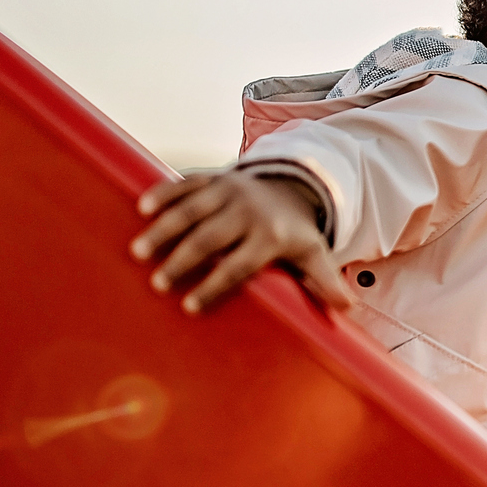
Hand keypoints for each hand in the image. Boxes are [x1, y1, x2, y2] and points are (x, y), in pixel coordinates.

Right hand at [129, 170, 353, 314]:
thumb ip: (326, 281)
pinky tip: (141, 207)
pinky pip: (185, 183)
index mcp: (269, 236)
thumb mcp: (314, 254)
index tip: (191, 307)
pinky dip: (164, 193)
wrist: (289, 186)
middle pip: (210, 237)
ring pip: (192, 209)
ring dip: (164, 229)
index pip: (239, 266)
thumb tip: (347, 309)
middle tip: (159, 284)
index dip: (216, 286)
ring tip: (138, 253)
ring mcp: (228, 191)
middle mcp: (247, 212)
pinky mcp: (212, 177)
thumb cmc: (294, 232)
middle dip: (183, 260)